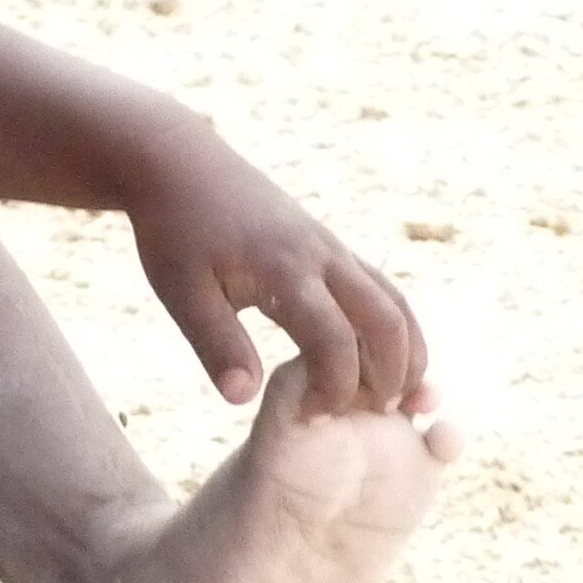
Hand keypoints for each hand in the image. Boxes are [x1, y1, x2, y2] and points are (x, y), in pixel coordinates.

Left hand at [123, 119, 428, 416]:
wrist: (181, 165)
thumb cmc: (175, 231)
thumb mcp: (181, 292)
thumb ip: (216, 345)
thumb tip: (244, 401)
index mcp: (284, 269)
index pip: (334, 340)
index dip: (334, 387)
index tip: (312, 417)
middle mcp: (322, 254)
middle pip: (386, 319)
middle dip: (393, 373)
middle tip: (378, 416)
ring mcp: (332, 246)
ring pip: (394, 300)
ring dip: (407, 350)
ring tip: (397, 397)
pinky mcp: (331, 246)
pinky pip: (380, 287)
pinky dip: (394, 326)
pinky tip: (383, 359)